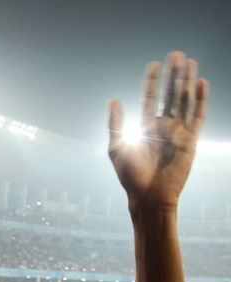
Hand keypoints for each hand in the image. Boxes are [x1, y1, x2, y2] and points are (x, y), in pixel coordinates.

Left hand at [108, 51, 207, 207]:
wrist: (147, 195)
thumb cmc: (129, 175)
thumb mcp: (117, 147)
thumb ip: (116, 123)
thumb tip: (113, 100)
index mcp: (144, 126)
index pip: (150, 97)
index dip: (152, 81)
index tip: (155, 63)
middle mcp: (163, 126)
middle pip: (169, 94)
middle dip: (173, 74)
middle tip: (176, 53)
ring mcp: (178, 131)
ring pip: (184, 100)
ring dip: (187, 81)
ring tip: (189, 61)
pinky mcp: (190, 139)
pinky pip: (198, 115)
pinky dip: (200, 99)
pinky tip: (201, 82)